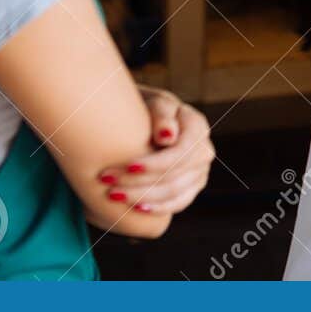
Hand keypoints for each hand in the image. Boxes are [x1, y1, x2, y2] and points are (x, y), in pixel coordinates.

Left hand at [96, 88, 215, 215]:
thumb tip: (167, 137)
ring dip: (141, 196)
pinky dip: (157, 208)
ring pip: (174, 193)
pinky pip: (178, 203)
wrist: (147, 120)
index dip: (156, 163)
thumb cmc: (147, 107)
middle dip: (139, 181)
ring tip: (113, 194)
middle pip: (174, 175)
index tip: (128, 166)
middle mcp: (203, 151)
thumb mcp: (153, 102)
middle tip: (107, 180)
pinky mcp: (191, 188)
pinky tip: (135, 208)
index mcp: (197, 126)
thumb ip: (161, 114)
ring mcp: (199, 172)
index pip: (181, 152)